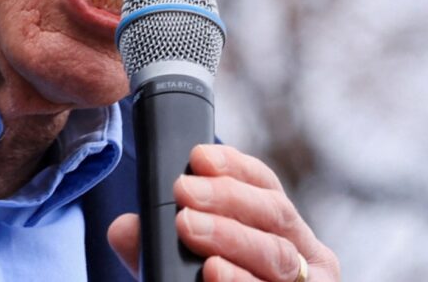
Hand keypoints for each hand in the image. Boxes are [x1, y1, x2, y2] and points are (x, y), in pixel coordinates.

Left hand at [108, 144, 341, 281]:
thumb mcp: (180, 261)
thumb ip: (152, 242)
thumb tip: (123, 229)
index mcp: (277, 223)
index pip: (262, 180)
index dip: (232, 164)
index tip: (197, 156)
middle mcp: (303, 250)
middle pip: (273, 211)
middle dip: (226, 197)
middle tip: (183, 191)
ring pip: (279, 255)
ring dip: (233, 238)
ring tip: (191, 229)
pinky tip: (216, 274)